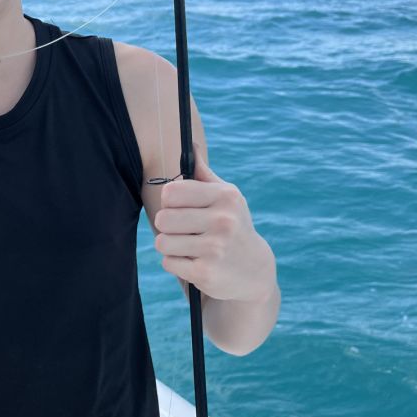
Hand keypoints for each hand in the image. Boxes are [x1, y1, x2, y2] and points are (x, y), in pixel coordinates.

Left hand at [153, 144, 275, 302]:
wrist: (254, 271)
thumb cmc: (232, 226)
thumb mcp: (226, 198)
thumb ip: (204, 174)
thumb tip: (190, 143)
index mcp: (225, 197)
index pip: (171, 192)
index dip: (169, 201)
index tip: (180, 208)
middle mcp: (223, 221)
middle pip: (163, 218)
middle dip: (167, 226)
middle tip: (182, 231)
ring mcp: (215, 248)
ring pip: (162, 242)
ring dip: (169, 246)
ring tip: (186, 247)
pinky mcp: (206, 273)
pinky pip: (168, 263)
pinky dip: (175, 264)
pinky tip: (193, 262)